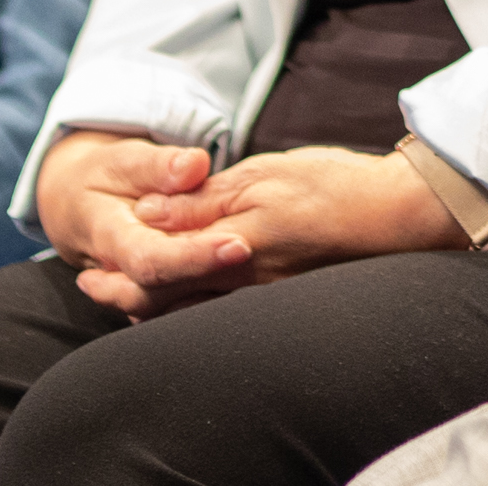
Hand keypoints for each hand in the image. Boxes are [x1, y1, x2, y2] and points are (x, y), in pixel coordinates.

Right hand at [37, 132, 251, 315]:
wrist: (78, 204)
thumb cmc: (105, 178)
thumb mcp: (123, 161)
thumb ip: (158, 165)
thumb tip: (194, 166)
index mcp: (110, 238)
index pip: (150, 260)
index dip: (192, 258)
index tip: (236, 245)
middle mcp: (121, 274)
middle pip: (163, 294)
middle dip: (208, 278)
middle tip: (251, 252)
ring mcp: (136, 290)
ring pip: (171, 309)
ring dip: (213, 293)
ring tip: (251, 264)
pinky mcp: (155, 294)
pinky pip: (180, 306)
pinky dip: (209, 299)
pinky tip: (246, 281)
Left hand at [108, 145, 460, 310]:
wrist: (397, 214)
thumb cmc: (334, 183)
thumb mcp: (263, 175)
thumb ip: (204, 197)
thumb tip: (148, 210)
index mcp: (231, 238)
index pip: (159, 256)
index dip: (121, 260)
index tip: (90, 258)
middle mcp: (240, 275)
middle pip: (166, 293)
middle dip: (124, 291)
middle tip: (91, 285)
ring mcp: (261, 292)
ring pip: (190, 308)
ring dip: (151, 304)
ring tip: (121, 299)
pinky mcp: (280, 296)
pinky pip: (221, 313)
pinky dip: (189, 311)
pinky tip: (181, 305)